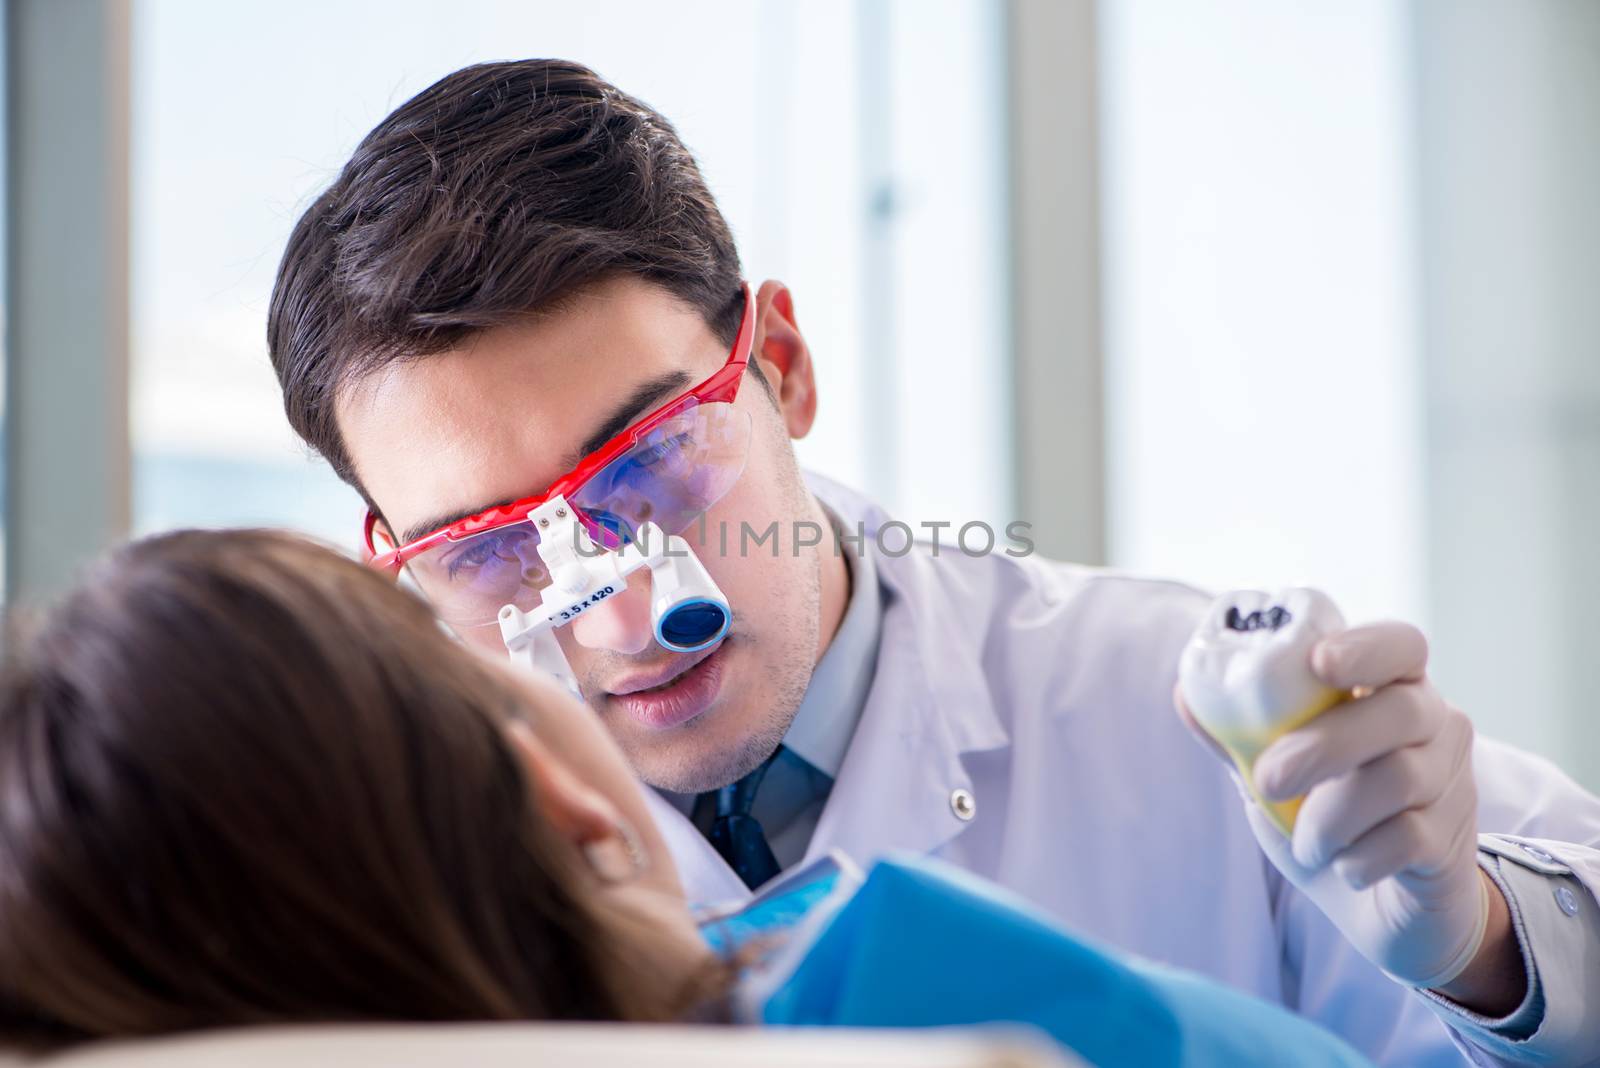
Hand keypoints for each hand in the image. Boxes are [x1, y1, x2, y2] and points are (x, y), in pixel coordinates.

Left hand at [1176, 621, 1523, 1010]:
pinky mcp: (1453, 841)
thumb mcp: (1277, 777)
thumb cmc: (1325, 820)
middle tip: (1269, 780)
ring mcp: (1452, 782)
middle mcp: (1436, 726)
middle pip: (1400, 711)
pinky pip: (1410, 837)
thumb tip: (1183, 695)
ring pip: (1401, 777)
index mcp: (1390, 693)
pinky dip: (1360, 857)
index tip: (1319, 663)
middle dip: (1325, 745)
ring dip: (1332, 817)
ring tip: (1305, 843)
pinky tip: (1343, 867)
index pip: (1402, 646)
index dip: (1367, 647)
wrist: (1382, 908)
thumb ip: (1240, 738)